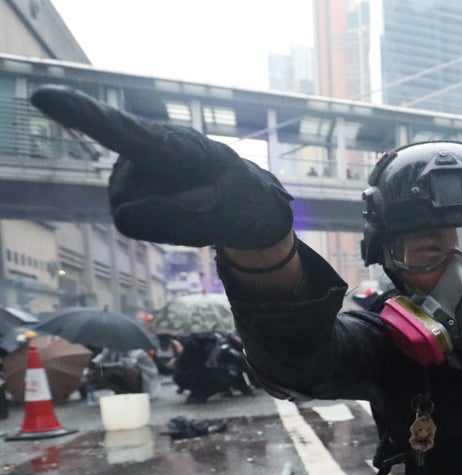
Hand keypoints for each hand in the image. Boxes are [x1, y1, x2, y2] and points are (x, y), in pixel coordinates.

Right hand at [29, 85, 292, 248]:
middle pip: (129, 208)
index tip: (43, 96)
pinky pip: (132, 218)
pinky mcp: (126, 180)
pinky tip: (176, 207)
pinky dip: (155, 220)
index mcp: (168, 146)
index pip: (118, 129)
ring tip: (190, 204)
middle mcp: (141, 151)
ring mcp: (130, 165)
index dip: (81, 114)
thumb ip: (173, 216)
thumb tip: (122, 216)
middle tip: (199, 208)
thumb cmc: (236, 202)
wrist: (245, 199)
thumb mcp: (217, 215)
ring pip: (129, 213)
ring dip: (161, 218)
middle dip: (163, 219)